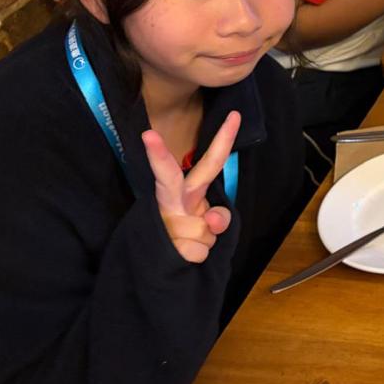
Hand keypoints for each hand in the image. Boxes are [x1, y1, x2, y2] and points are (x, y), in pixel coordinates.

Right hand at [144, 111, 239, 263]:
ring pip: (205, 230)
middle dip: (159, 156)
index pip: (209, 164)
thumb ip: (218, 217)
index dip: (224, 139)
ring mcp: (165, 224)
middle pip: (170, 178)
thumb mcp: (209, 223)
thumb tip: (213, 219)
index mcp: (185, 192)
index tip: (234, 115)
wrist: (160, 267)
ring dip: (205, 242)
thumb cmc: (188, 235)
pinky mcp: (164, 249)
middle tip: (148, 134)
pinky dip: (198, 257)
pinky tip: (182, 255)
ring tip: (189, 242)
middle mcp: (172, 203)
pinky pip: (198, 252)